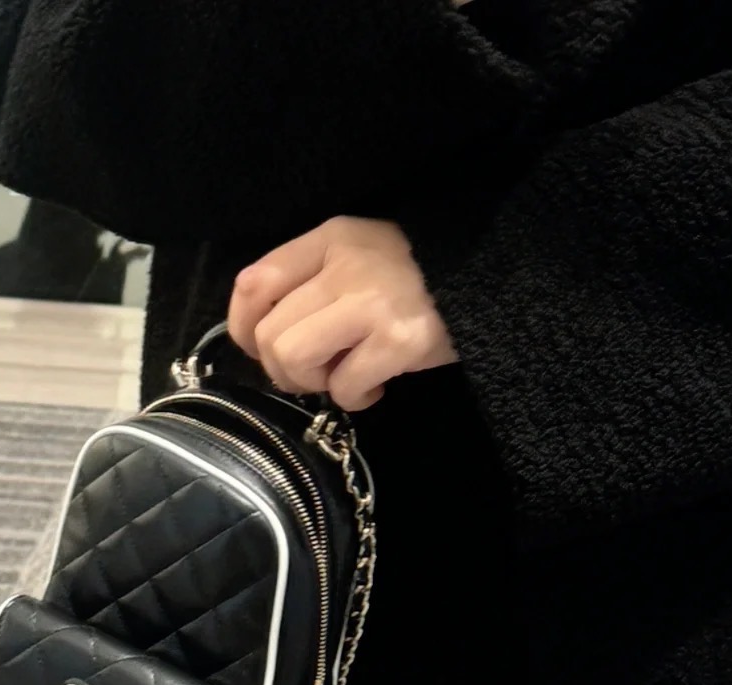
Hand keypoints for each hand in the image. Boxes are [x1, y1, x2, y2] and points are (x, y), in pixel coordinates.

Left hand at [228, 216, 458, 411]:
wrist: (489, 283)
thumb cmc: (416, 278)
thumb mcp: (359, 255)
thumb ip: (313, 280)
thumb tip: (265, 340)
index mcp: (330, 239)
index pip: (254, 282)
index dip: (242, 328)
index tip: (260, 350)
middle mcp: (345, 266)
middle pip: (269, 333)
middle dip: (284, 369)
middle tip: (316, 374)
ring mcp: (373, 303)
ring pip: (294, 357)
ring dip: (313, 383)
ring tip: (342, 379)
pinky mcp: (401, 341)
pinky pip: (347, 386)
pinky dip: (355, 399)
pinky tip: (376, 388)